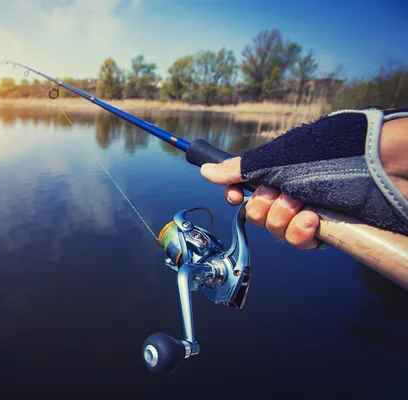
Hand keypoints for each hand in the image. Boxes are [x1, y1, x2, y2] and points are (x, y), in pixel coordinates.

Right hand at [200, 158, 320, 248]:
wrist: (368, 168)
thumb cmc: (321, 156)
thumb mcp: (273, 160)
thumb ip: (237, 169)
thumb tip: (205, 171)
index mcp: (274, 173)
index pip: (243, 190)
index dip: (235, 195)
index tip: (235, 195)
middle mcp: (286, 193)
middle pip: (254, 214)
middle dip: (264, 205)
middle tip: (281, 192)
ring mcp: (303, 213)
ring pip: (273, 229)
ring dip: (282, 216)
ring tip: (301, 203)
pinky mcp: (320, 231)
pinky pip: (296, 242)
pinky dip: (299, 232)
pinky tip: (312, 218)